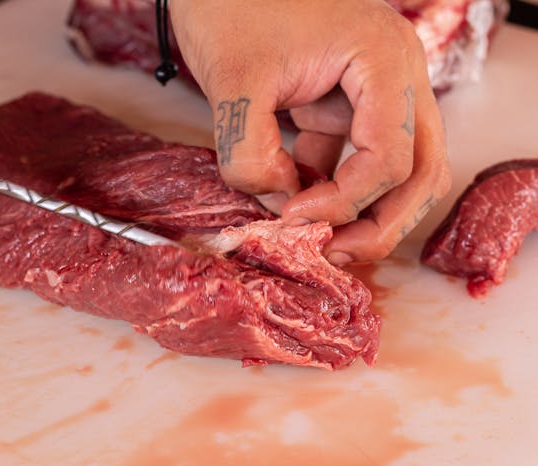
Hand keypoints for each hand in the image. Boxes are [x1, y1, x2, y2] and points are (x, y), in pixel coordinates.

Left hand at [170, 0, 450, 263]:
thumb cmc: (230, 4)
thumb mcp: (234, 80)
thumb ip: (250, 150)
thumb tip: (276, 205)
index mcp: (383, 60)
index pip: (391, 156)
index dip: (345, 200)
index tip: (293, 215)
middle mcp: (394, 77)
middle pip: (420, 171)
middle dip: (382, 223)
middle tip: (337, 255)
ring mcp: (372, 92)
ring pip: (399, 170)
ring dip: (367, 212)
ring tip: (326, 244)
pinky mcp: (341, 104)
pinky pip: (354, 159)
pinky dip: (332, 189)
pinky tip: (294, 203)